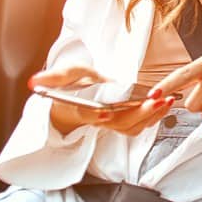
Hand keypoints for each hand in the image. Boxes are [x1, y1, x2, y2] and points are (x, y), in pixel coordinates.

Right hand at [30, 66, 174, 135]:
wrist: (81, 96)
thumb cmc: (73, 86)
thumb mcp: (64, 74)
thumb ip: (53, 77)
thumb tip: (34, 82)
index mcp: (80, 108)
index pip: (86, 114)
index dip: (94, 115)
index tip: (104, 112)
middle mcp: (98, 118)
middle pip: (117, 123)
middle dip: (137, 114)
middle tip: (153, 101)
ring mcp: (113, 122)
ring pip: (132, 126)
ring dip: (151, 116)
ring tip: (166, 101)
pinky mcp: (125, 121)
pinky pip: (141, 124)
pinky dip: (155, 116)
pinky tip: (167, 104)